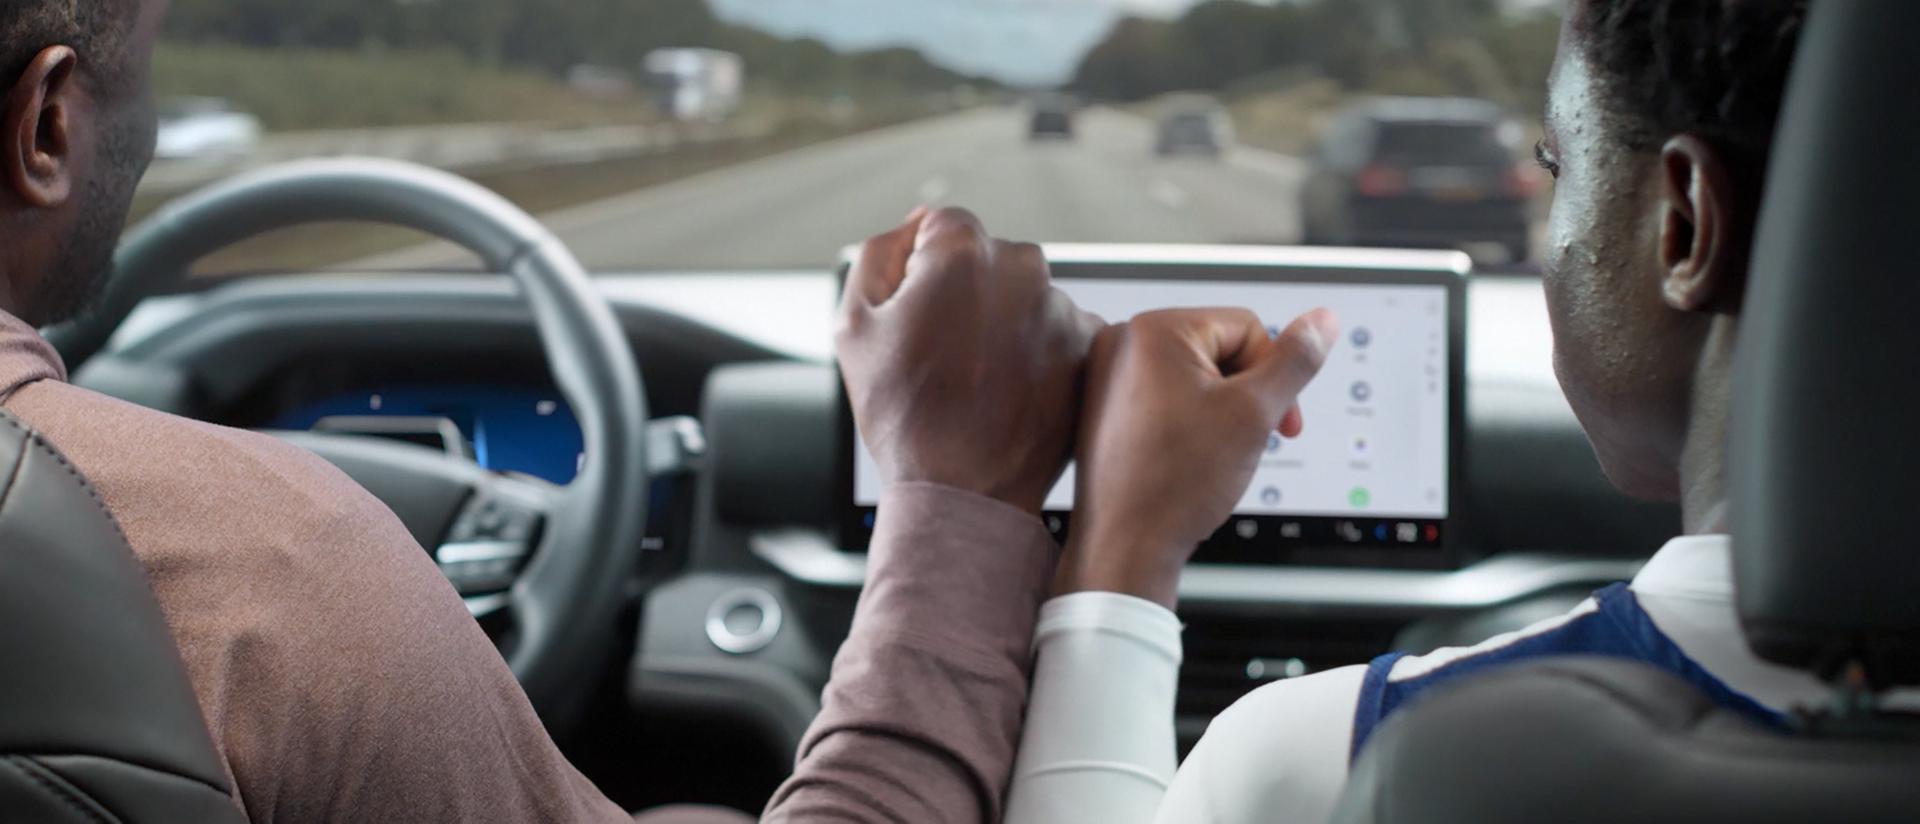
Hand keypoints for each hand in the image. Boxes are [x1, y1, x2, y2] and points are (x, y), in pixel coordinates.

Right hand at [838, 207, 1103, 515]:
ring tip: (978, 380)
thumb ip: (879, 253)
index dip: (920, 270)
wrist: (964, 492)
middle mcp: (1024, 269)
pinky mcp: (1087, 348)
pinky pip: (1055, 330)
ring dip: (1003, 322)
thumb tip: (913, 226)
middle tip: (944, 354)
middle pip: (988, 258)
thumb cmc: (904, 416)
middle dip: (966, 292)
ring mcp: (1062, 309)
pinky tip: (1009, 390)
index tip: (918, 315)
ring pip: (1023, 295)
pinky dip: (1035, 351)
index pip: (941, 225)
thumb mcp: (853, 325)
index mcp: (963, 252)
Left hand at [1055, 307, 1338, 606]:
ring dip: (1221, 410)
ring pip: (1195, 377)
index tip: (1278, 422)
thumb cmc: (1178, 482)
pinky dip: (1189, 422)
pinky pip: (1166, 397)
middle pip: (1219, 350)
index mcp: (1154, 329)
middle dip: (1245, 395)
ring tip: (1214, 453)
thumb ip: (1295, 360)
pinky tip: (1190, 456)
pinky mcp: (1105, 406)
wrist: (1127, 545)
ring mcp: (1108, 376)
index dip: (1272, 375)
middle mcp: (1122, 343)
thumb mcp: (1255, 412)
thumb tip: (1323, 321)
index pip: (1246, 327)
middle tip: (1247, 440)